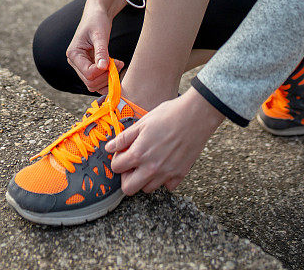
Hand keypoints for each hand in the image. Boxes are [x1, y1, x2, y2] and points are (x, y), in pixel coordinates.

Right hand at [66, 1, 124, 94]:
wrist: (97, 15)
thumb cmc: (97, 21)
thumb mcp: (100, 34)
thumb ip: (101, 51)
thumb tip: (103, 68)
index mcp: (73, 54)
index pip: (88, 73)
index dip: (103, 71)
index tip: (116, 62)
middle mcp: (75, 63)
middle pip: (90, 82)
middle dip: (106, 76)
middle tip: (119, 64)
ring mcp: (81, 66)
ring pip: (93, 85)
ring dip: (107, 79)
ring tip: (118, 65)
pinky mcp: (89, 67)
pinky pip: (97, 82)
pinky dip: (107, 80)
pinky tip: (116, 69)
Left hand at [105, 86, 224, 194]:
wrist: (195, 116)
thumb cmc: (168, 115)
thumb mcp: (142, 122)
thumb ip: (124, 138)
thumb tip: (109, 147)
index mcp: (139, 154)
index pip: (116, 168)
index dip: (117, 159)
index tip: (123, 152)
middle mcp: (151, 168)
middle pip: (129, 189)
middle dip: (126, 177)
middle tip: (132, 164)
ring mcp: (166, 174)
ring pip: (148, 189)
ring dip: (144, 179)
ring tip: (149, 162)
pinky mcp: (180, 175)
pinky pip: (167, 186)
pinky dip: (164, 179)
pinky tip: (165, 164)